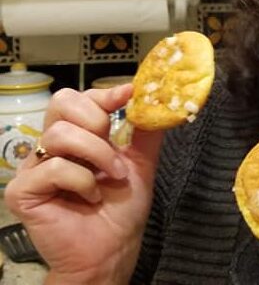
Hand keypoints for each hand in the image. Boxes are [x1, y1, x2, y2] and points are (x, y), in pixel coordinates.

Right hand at [4, 85, 163, 284]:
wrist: (113, 248)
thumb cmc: (123, 206)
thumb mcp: (141, 160)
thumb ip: (145, 129)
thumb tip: (151, 99)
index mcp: (78, 134)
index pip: (81, 98)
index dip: (104, 92)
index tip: (128, 93)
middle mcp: (53, 145)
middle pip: (62, 103)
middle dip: (96, 120)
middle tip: (114, 145)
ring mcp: (34, 167)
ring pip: (60, 134)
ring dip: (97, 154)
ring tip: (113, 176)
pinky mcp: (23, 191)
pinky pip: (53, 168)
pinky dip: (82, 180)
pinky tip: (91, 196)